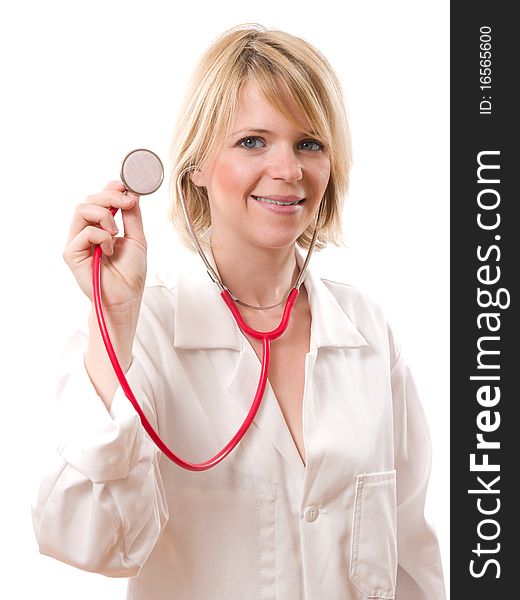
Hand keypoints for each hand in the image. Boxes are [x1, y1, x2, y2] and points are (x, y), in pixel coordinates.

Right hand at [63, 180, 146, 326]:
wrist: (126, 298)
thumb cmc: (130, 274)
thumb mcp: (137, 239)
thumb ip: (132, 217)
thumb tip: (132, 194)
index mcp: (100, 227)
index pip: (98, 200)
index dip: (110, 189)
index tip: (125, 186)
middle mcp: (86, 232)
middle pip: (89, 200)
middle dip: (110, 197)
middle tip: (127, 203)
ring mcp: (77, 242)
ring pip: (82, 210)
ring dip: (105, 215)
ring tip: (116, 233)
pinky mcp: (71, 253)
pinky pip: (85, 232)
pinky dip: (102, 237)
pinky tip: (109, 250)